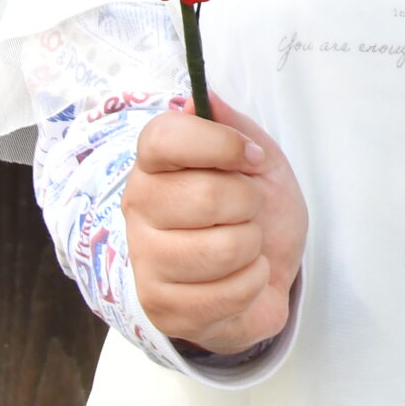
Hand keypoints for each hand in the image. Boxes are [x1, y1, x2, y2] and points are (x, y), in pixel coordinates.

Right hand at [124, 97, 306, 354]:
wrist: (267, 271)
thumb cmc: (258, 210)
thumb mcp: (258, 159)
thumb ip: (231, 126)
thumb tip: (201, 96)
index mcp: (155, 166)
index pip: (162, 138)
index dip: (218, 143)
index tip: (251, 157)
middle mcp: (137, 210)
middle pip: (204, 196)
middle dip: (249, 203)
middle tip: (248, 210)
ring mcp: (145, 262)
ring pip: (222, 249)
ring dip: (252, 247)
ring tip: (243, 245)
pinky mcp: (162, 309)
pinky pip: (229, 292)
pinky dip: (253, 282)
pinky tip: (240, 278)